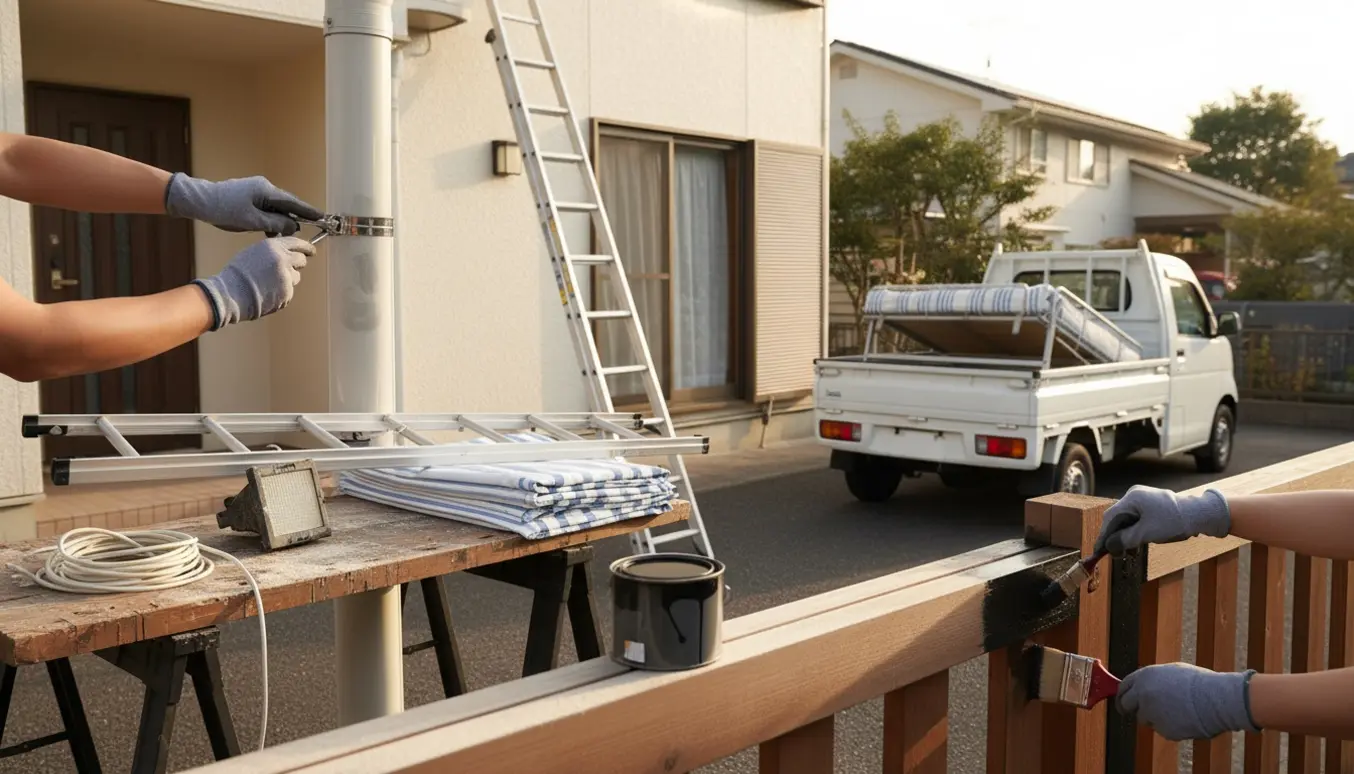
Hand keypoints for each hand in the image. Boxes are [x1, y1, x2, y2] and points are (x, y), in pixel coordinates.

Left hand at [164, 173, 321, 235]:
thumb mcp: (252, 221)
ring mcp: (255, 190)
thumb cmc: (225, 210)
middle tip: (307, 229)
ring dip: (280, 220)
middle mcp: (264, 188)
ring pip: (275, 207)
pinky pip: (265, 208)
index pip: (294, 203)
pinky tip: (269, 230)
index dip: (309, 211)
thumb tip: (293, 226)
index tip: (323, 217)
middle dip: (296, 217)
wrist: (200, 201)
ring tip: (283, 235)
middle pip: (286, 204)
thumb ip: (276, 223)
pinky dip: (269, 219)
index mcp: (267, 191)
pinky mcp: (248, 196)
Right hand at [192, 237, 313, 329]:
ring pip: (296, 277)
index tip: (311, 251)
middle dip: (297, 264)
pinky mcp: (287, 293)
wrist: (231, 294)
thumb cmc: (238, 274)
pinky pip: (289, 291)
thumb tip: (286, 254)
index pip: (297, 243)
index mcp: (274, 246)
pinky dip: (281, 293)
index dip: (306, 247)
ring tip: (267, 283)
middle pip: (301, 260)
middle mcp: (283, 259)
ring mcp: (287, 277)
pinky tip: (267, 293)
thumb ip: (273, 251)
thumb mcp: (254, 252)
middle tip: (288, 269)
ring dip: (288, 280)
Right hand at [1093, 485, 1230, 556]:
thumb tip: (1108, 546)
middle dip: (1115, 537)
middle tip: (1114, 554)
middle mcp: (1135, 495)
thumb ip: (1124, 539)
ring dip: (1125, 536)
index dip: (1103, 536)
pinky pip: (1137, 519)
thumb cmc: (1173, 522)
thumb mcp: (1146, 533)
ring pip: (1127, 520)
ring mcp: (1144, 499)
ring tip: (1128, 553)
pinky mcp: (1152, 505)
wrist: (1200, 514)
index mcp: (1132, 498)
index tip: (1098, 551)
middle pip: (1117, 518)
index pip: (1110, 518)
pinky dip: (1134, 532)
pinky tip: (1137, 545)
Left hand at [1117, 663, 1259, 740]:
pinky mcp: (1163, 729)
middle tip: (1138, 713)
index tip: (1123, 701)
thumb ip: (1153, 680)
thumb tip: (1143, 687)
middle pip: (1126, 705)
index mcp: (1144, 676)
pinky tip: (1185, 718)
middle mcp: (1143, 694)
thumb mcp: (1171, 671)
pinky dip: (1170, 727)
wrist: (1217, 699)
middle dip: (1129, 709)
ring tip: (1177, 710)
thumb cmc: (1199, 683)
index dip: (1123, 695)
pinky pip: (1162, 729)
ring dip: (1155, 717)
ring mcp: (1151, 713)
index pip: (1123, 687)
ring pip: (1145, 719)